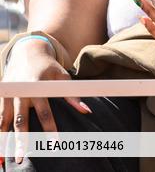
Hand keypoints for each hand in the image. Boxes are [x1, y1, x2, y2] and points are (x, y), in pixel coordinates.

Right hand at [0, 39, 90, 162]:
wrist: (27, 52)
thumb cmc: (49, 67)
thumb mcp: (62, 76)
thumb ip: (72, 94)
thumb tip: (87, 111)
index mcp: (37, 87)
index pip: (44, 112)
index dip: (50, 128)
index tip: (54, 144)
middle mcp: (20, 93)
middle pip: (20, 121)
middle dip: (21, 141)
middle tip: (21, 159)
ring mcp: (8, 96)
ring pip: (3, 123)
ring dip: (3, 142)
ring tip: (3, 161)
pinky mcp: (1, 98)